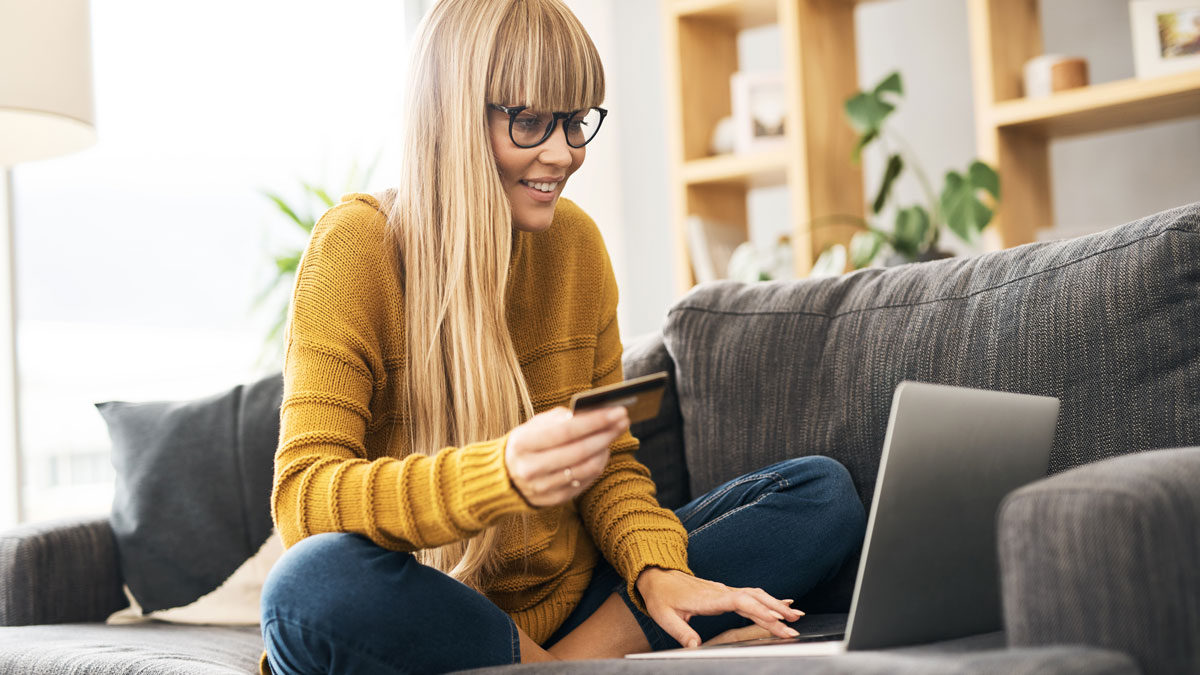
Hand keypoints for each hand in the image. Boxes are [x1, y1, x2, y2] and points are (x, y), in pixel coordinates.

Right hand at [505, 405, 628, 507]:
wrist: (503, 477)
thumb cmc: (525, 444)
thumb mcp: (533, 426)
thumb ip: (560, 418)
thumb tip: (592, 412)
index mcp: (523, 443)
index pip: (566, 431)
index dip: (595, 421)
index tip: (617, 411)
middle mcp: (531, 468)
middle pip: (580, 451)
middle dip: (606, 434)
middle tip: (623, 421)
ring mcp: (541, 487)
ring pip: (585, 468)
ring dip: (604, 450)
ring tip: (612, 435)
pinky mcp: (552, 500)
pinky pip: (583, 482)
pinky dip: (597, 466)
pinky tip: (602, 453)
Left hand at [635, 568, 803, 648]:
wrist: (656, 575)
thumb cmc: (660, 595)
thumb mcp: (664, 616)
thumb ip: (681, 632)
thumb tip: (695, 648)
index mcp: (709, 597)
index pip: (741, 603)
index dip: (760, 611)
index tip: (777, 620)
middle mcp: (721, 592)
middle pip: (754, 599)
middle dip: (776, 611)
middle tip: (795, 624)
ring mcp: (724, 591)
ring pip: (756, 596)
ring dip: (776, 604)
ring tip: (796, 614)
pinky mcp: (725, 593)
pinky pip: (751, 596)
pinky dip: (768, 601)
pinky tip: (781, 604)